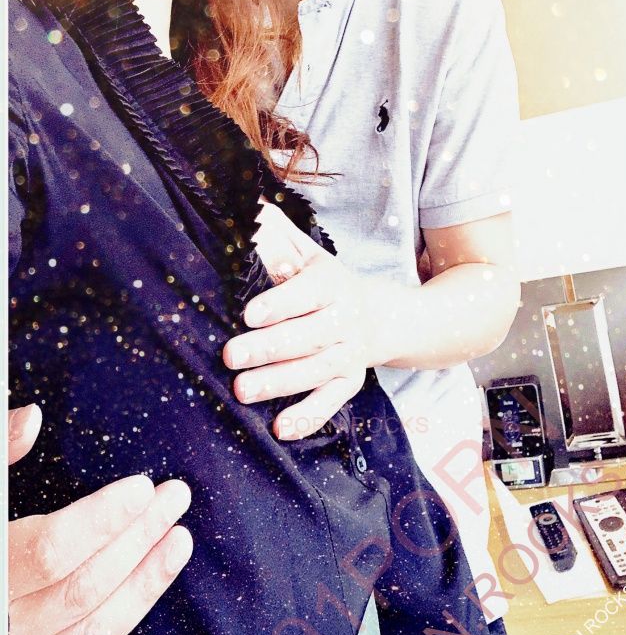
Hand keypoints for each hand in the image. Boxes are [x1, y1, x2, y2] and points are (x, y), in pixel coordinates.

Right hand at [8, 404, 192, 634]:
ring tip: (180, 542)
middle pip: (85, 583)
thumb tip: (30, 416)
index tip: (143, 488)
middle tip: (175, 498)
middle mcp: (2, 623)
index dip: (101, 519)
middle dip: (138, 537)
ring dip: (145, 587)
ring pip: (94, 630)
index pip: (52, 548)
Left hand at [223, 201, 377, 439]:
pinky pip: (332, 402)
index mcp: (332, 284)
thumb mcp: (311, 254)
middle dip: (269, 347)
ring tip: (243, 390)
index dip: (280, 303)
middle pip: (308, 336)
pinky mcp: (350, 381)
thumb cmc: (328, 283)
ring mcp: (350, 354)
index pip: (306, 293)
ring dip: (280, 382)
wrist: (385, 316)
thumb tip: (249, 206)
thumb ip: (280, 235)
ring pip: (316, 371)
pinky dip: (309, 416)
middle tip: (231, 356)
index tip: (248, 313)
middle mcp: (346, 319)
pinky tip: (280, 428)